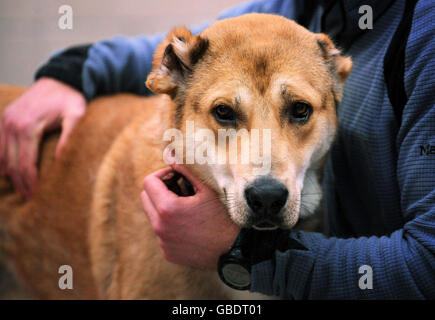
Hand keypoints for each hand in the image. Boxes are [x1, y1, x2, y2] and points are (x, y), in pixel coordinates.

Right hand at [0, 77, 85, 198]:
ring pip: (2, 155)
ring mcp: (5, 119)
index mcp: (28, 125)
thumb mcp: (76, 116)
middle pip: (12, 162)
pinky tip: (6, 172)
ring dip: (9, 173)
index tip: (35, 196)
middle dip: (20, 182)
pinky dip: (0, 159)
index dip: (30, 182)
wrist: (61, 78)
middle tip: (29, 198)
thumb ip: (69, 138)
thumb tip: (60, 162)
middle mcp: (12, 123)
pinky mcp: (5, 118)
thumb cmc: (71, 98)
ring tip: (20, 189)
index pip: (26, 163)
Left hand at [141, 164, 239, 269]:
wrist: (235, 249)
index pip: (148, 182)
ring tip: (186, 207)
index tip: (176, 176)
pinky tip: (189, 225)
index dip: (162, 174)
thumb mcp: (206, 189)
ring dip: (164, 208)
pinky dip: (170, 226)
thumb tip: (172, 156)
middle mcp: (160, 227)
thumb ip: (186, 171)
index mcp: (167, 208)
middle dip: (158, 190)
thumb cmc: (223, 217)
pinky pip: (162, 233)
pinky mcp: (168, 253)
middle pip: (145, 198)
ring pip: (153, 217)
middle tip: (178, 188)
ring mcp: (163, 242)